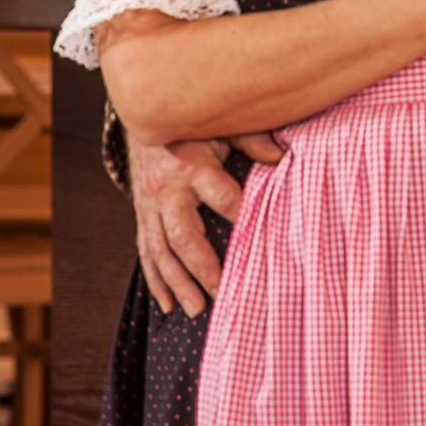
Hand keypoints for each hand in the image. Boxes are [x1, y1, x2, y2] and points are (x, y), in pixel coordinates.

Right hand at [126, 125, 286, 316]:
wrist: (144, 115)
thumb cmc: (194, 124)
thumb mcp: (224, 126)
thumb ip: (253, 141)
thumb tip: (284, 158)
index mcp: (192, 165)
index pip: (221, 196)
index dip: (241, 215)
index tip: (262, 238)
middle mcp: (166, 190)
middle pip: (182, 236)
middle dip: (201, 268)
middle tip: (221, 294)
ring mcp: (149, 206)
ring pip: (159, 251)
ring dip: (176, 284)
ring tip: (194, 310)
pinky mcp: (142, 215)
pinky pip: (145, 251)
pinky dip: (155, 280)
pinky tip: (166, 304)